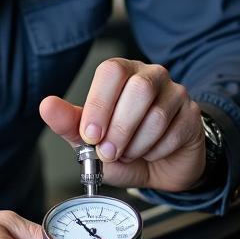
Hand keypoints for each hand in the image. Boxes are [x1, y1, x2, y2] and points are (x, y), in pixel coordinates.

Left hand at [40, 57, 205, 191]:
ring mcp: (175, 93)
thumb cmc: (123, 147)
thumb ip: (70, 124)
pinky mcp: (192, 115)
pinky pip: (174, 132)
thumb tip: (47, 106)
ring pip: (157, 114)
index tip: (91, 135)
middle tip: (109, 152)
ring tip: (128, 154)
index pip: (111, 71)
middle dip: (119, 128)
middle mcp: (151, 76)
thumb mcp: (91, 140)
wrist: (159, 167)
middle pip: (139, 89)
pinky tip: (151, 153)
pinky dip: (156, 151)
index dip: (99, 104)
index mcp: (122, 73)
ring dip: (137, 144)